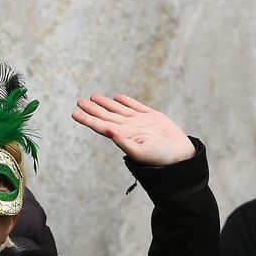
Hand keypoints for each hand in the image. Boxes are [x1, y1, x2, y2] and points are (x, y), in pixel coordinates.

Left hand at [71, 94, 195, 164]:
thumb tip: (108, 131)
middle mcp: (128, 128)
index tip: (75, 113)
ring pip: (118, 109)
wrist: (180, 156)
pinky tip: (117, 97)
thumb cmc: (160, 159)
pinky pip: (135, 106)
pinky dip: (126, 101)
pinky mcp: (152, 117)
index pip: (101, 126)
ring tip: (93, 97)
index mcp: (123, 136)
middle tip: (79, 101)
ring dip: (105, 103)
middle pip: (106, 116)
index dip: (88, 120)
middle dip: (92, 109)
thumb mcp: (140, 153)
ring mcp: (139, 122)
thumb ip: (124, 143)